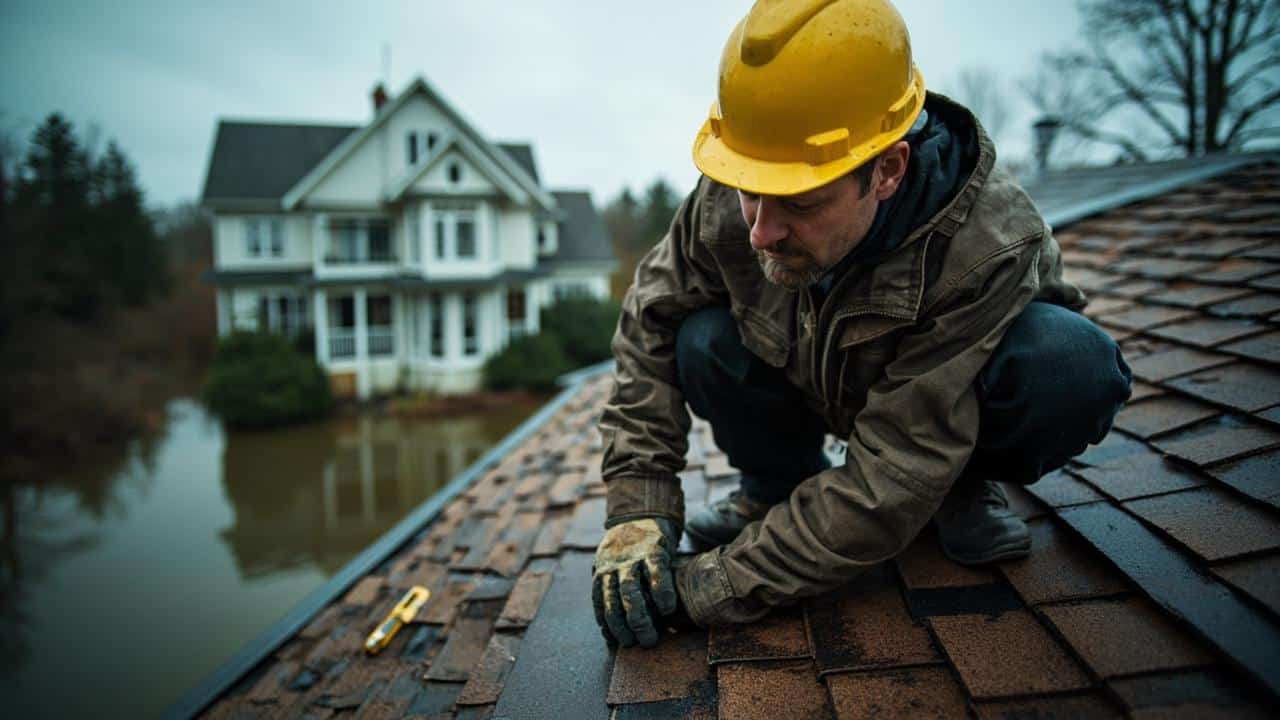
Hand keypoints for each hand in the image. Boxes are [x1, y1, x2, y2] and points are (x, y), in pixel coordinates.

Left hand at [591, 517, 678, 647]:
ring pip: (631, 592)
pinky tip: (668, 610)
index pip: (600, 605)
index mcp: (601, 573)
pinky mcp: (652, 550)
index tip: (618, 645)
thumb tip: (610, 628)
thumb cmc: (628, 551)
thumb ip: (611, 590)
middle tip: (639, 645)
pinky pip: (656, 575)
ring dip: (640, 618)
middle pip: (614, 602)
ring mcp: (632, 558)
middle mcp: (613, 567)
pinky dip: (661, 594)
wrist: (641, 514)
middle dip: (624, 629)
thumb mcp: (612, 566)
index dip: (608, 627)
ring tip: (652, 637)